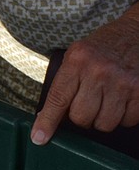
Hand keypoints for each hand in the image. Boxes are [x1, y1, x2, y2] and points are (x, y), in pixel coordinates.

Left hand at [31, 13, 138, 143]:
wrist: (135, 32)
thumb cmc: (103, 46)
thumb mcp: (77, 55)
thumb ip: (65, 82)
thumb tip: (47, 116)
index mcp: (77, 61)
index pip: (58, 99)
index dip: (47, 121)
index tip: (39, 138)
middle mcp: (98, 72)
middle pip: (81, 118)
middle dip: (82, 116)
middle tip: (88, 102)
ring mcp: (121, 83)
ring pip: (104, 124)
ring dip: (103, 118)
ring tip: (107, 99)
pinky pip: (127, 121)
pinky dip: (123, 117)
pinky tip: (122, 100)